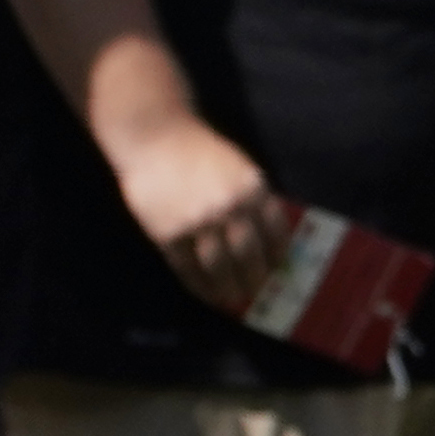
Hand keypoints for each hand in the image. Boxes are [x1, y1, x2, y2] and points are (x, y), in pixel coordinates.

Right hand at [112, 111, 292, 314]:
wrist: (156, 137)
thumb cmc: (200, 152)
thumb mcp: (240, 168)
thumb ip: (255, 200)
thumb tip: (269, 240)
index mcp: (254, 191)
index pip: (275, 233)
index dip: (277, 256)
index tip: (278, 270)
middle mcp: (230, 209)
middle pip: (249, 255)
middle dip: (254, 279)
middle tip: (254, 292)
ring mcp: (198, 222)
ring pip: (218, 266)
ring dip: (227, 288)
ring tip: (231, 299)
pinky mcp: (168, 232)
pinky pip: (187, 267)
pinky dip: (198, 284)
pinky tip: (204, 293)